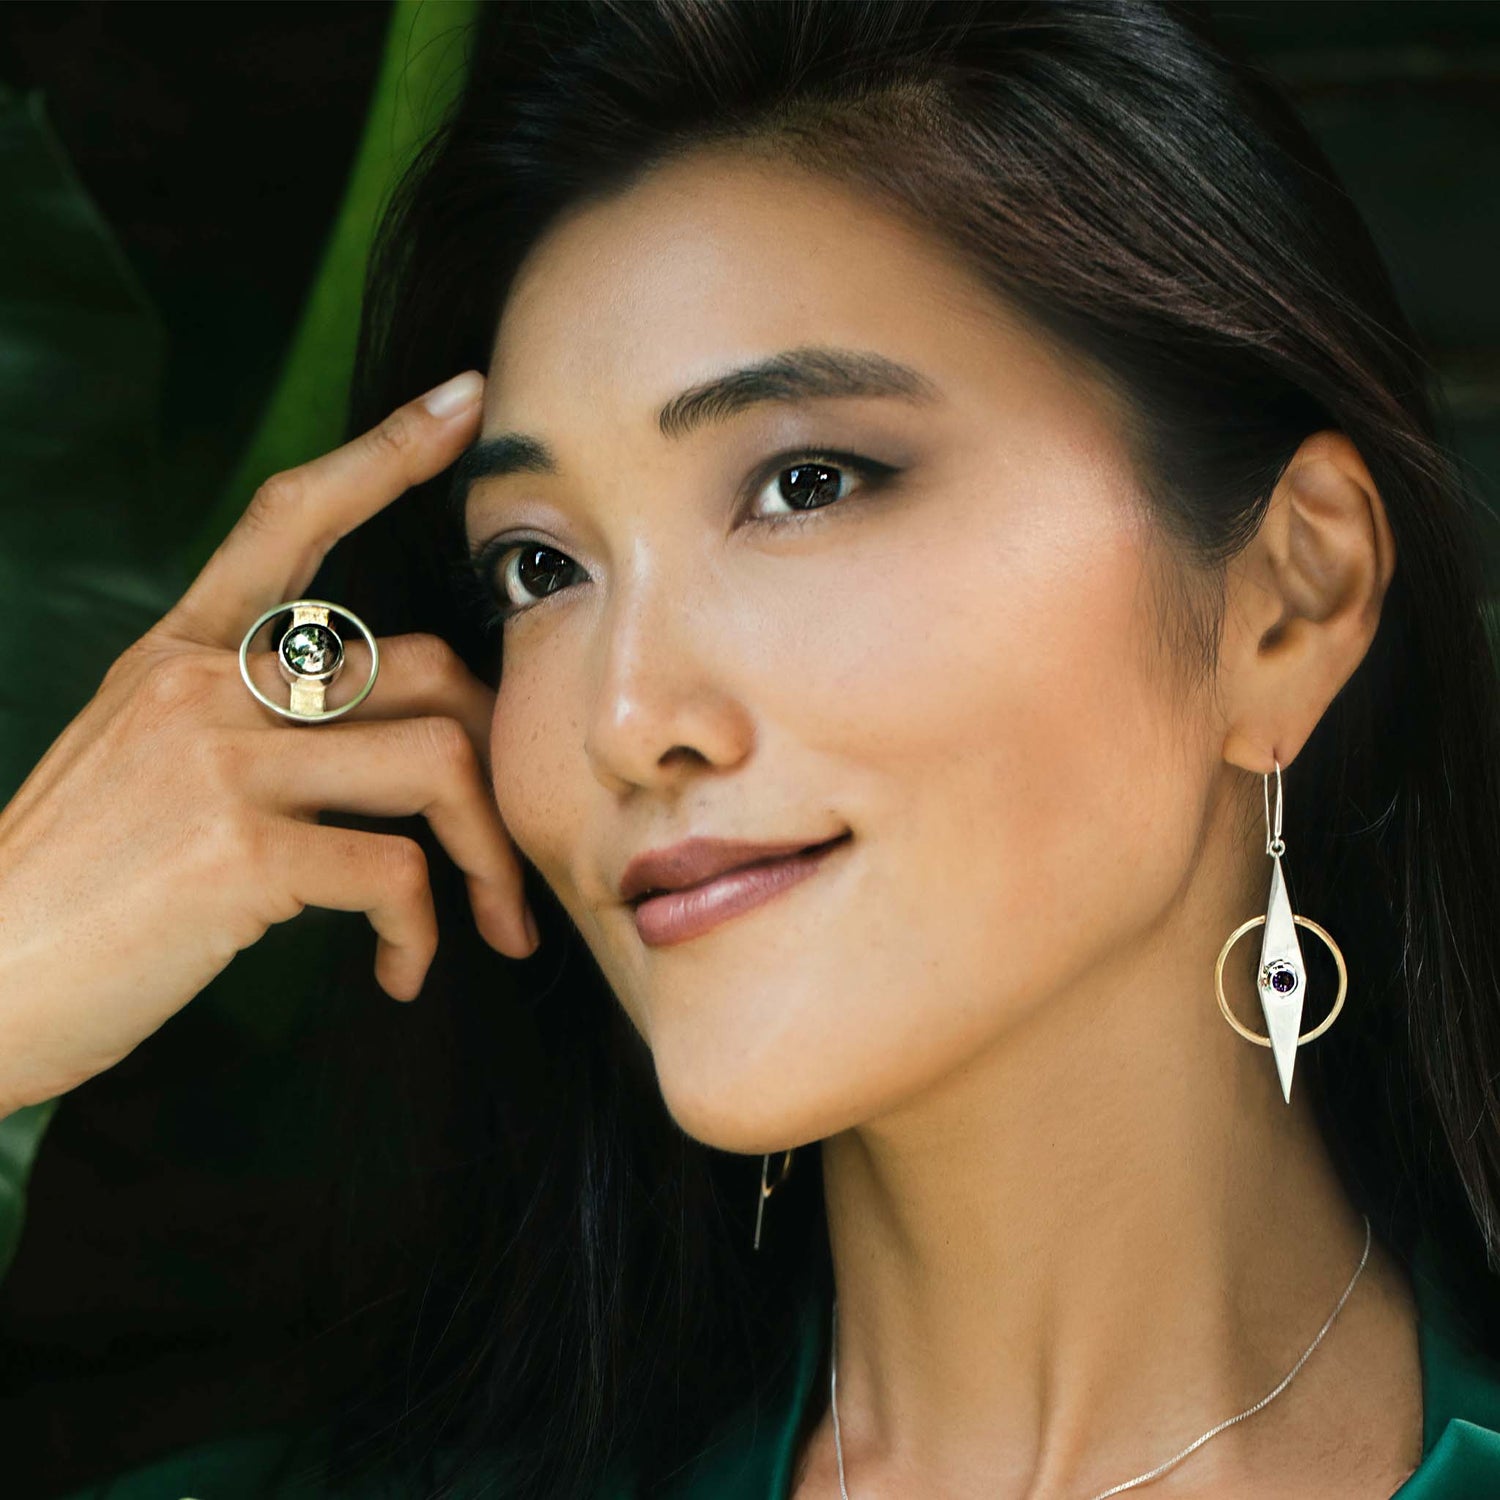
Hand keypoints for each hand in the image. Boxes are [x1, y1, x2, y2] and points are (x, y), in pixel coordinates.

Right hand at [0, 370, 532, 1115]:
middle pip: (426, 669)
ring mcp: (219, 764)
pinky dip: (421, 931)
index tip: (465, 404)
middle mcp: (203, 687)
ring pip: (438, 764)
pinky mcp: (236, 854)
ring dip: (488, 856)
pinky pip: (394, 872)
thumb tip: (355, 726)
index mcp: (179, 655)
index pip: (289, 519)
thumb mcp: (136, 758)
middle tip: (510, 842)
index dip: (384, 453)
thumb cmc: (70, 885)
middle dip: (497, 760)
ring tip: (488, 923)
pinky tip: (399, 970)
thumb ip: (233, 716)